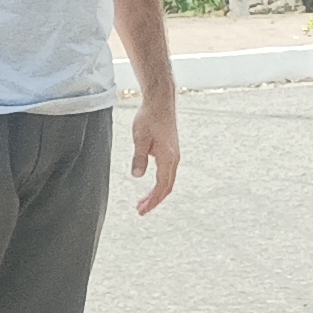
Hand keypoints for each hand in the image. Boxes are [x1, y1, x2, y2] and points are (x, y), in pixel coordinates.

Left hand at [129, 98, 181, 214]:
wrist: (160, 102)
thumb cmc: (150, 117)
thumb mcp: (140, 138)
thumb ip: (139, 157)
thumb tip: (137, 176)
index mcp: (168, 157)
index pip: (162, 186)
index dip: (153, 200)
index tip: (143, 210)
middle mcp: (174, 158)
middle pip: (167, 187)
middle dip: (154, 201)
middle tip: (141, 211)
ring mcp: (174, 155)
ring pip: (167, 180)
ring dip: (156, 193)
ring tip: (143, 202)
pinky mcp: (170, 151)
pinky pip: (167, 173)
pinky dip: (159, 183)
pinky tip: (150, 186)